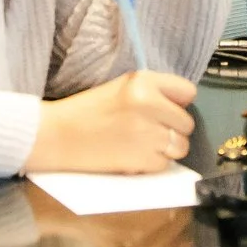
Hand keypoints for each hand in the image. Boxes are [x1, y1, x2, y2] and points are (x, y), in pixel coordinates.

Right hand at [26, 70, 195, 173]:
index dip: (177, 102)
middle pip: (187, 123)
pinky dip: (152, 163)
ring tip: (143, 143)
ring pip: (181, 146)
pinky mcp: (143, 159)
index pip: (187, 91)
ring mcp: (148, 134)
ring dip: (166, 148)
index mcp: (144, 82)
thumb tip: (182, 105)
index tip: (165, 109)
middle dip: (173, 129)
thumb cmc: (87, 110)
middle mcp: (150, 105)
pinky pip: (165, 164)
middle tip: (149, 129)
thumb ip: (153, 91)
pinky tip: (133, 155)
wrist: (58, 135)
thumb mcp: (122, 87)